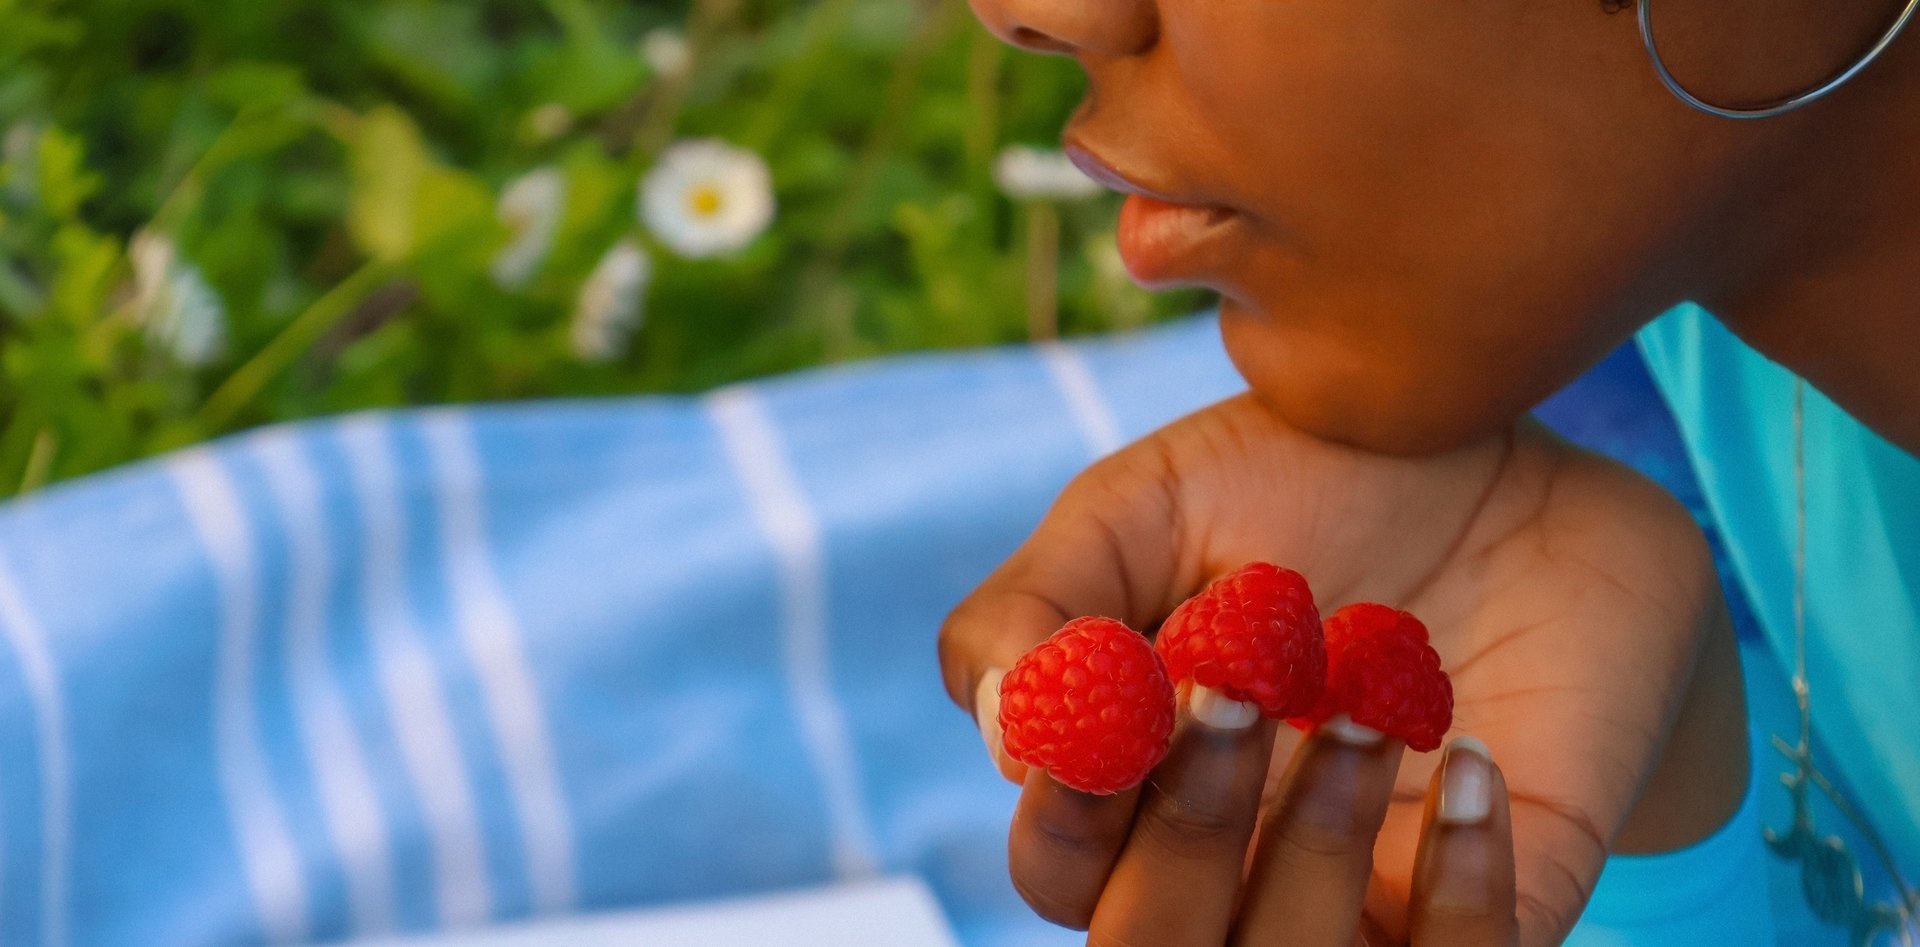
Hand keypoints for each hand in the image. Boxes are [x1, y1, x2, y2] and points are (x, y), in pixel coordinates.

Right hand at [939, 394, 1747, 943]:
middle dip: (1184, 825)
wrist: (1499, 456)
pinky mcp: (1489, 899)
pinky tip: (1472, 753)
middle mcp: (1229, 861)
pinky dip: (1464, 884)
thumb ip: (1037, 602)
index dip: (1070, 805)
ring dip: (1318, 840)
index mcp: (1130, 785)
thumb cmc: (1299, 486)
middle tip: (1240, 687)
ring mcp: (1358, 892)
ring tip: (1372, 696)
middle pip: (1154, 942)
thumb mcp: (1143, 505)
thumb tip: (1005, 727)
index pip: (1060, 868)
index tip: (1122, 688)